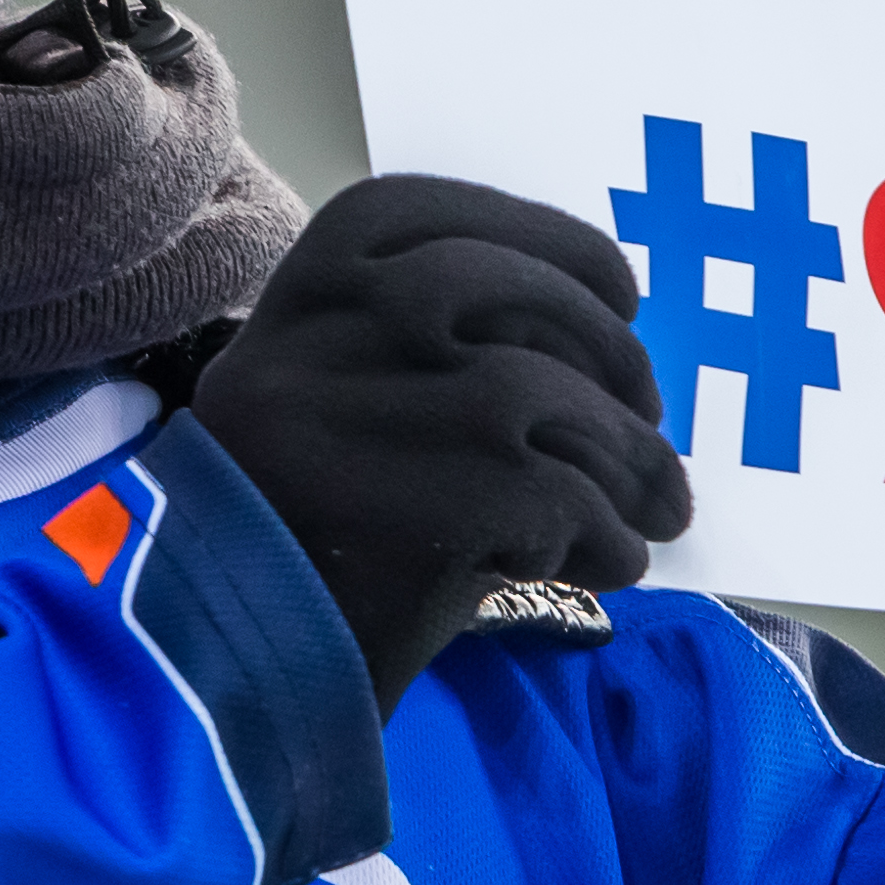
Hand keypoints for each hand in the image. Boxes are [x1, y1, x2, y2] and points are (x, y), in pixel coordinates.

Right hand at [187, 175, 693, 714]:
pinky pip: (550, 498)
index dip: (549, 245)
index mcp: (294, 293)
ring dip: (627, 459)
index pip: (433, 212)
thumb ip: (443, 346)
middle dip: (606, 347)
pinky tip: (608, 563)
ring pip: (539, 394)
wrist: (232, 672)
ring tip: (652, 509)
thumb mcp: (349, 403)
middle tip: (648, 413)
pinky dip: (606, 535)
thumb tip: (605, 339)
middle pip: (497, 287)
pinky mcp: (396, 514)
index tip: (619, 295)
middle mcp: (307, 338)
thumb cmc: (318, 536)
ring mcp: (345, 421)